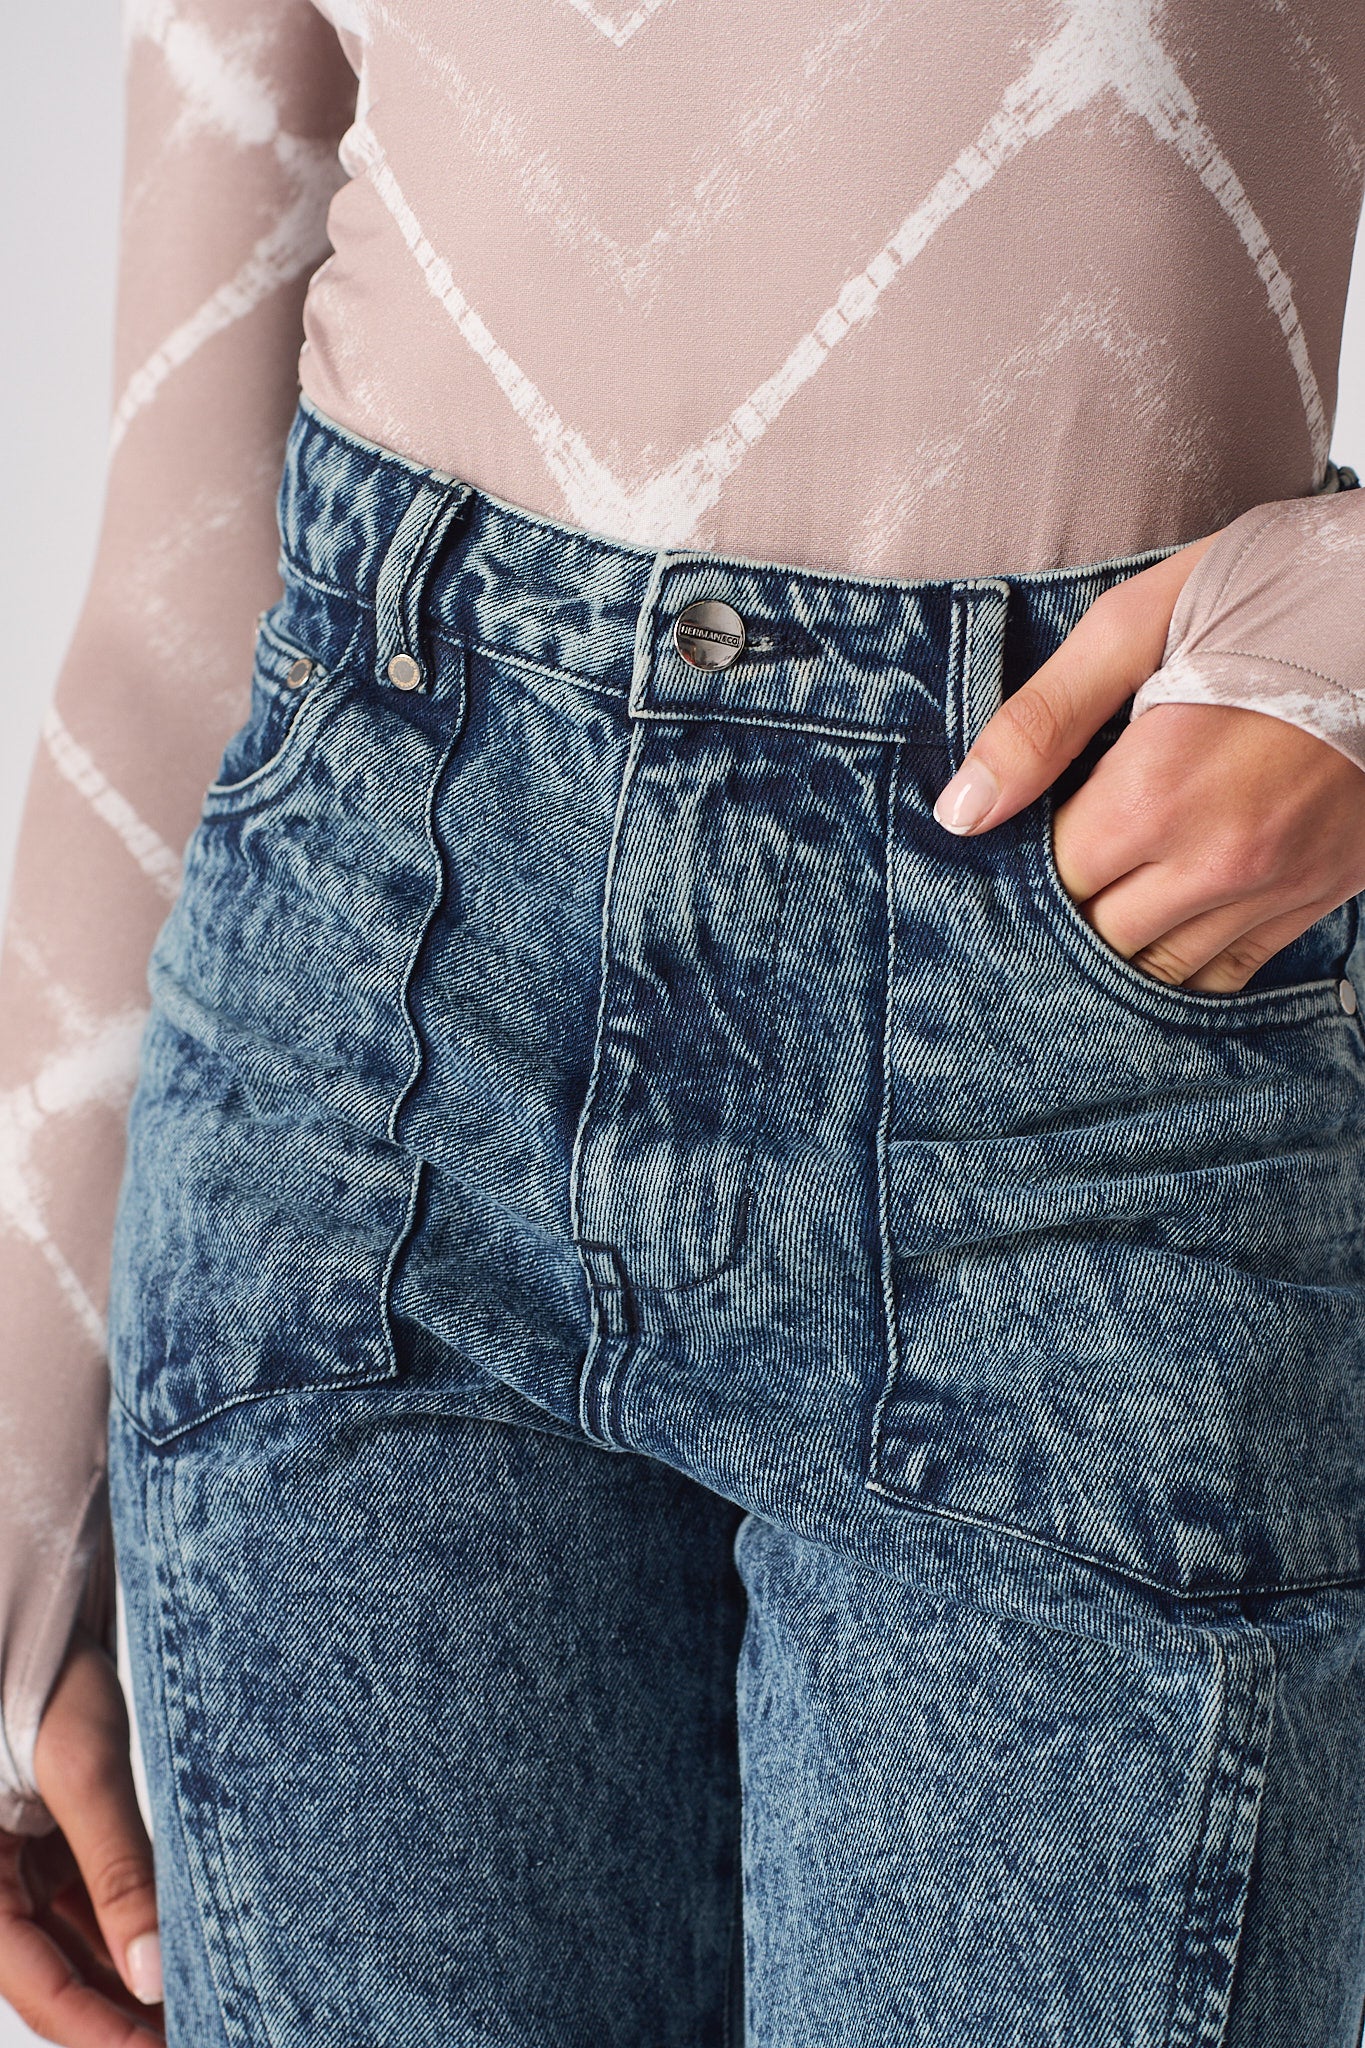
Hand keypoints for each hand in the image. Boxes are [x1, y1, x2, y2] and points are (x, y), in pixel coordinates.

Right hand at [0, 1628, 162, 2045]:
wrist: (41, 1598)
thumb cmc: (43, 1663)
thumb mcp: (83, 1762)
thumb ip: (116, 1867)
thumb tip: (156, 1968)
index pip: (37, 1987)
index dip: (105, 2031)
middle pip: (54, 1973)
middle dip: (124, 2010)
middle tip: (205, 2022)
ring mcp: (14, 1861)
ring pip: (72, 1942)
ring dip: (130, 1972)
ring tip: (203, 1995)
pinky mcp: (44, 1836)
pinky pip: (82, 1899)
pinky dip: (127, 1922)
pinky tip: (179, 1941)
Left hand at [932, 538, 1364, 990]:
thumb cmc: (1265, 589)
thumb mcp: (1135, 624)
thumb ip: (1040, 723)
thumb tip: (959, 813)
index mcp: (1156, 791)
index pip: (1053, 878)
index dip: (1031, 854)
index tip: (1037, 819)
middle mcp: (1218, 858)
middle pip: (1099, 935)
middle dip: (1074, 900)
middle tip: (1074, 849)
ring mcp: (1278, 884)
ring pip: (1162, 968)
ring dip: (1126, 937)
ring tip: (1115, 886)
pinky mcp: (1324, 891)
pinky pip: (1232, 970)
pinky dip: (1191, 957)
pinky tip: (1171, 917)